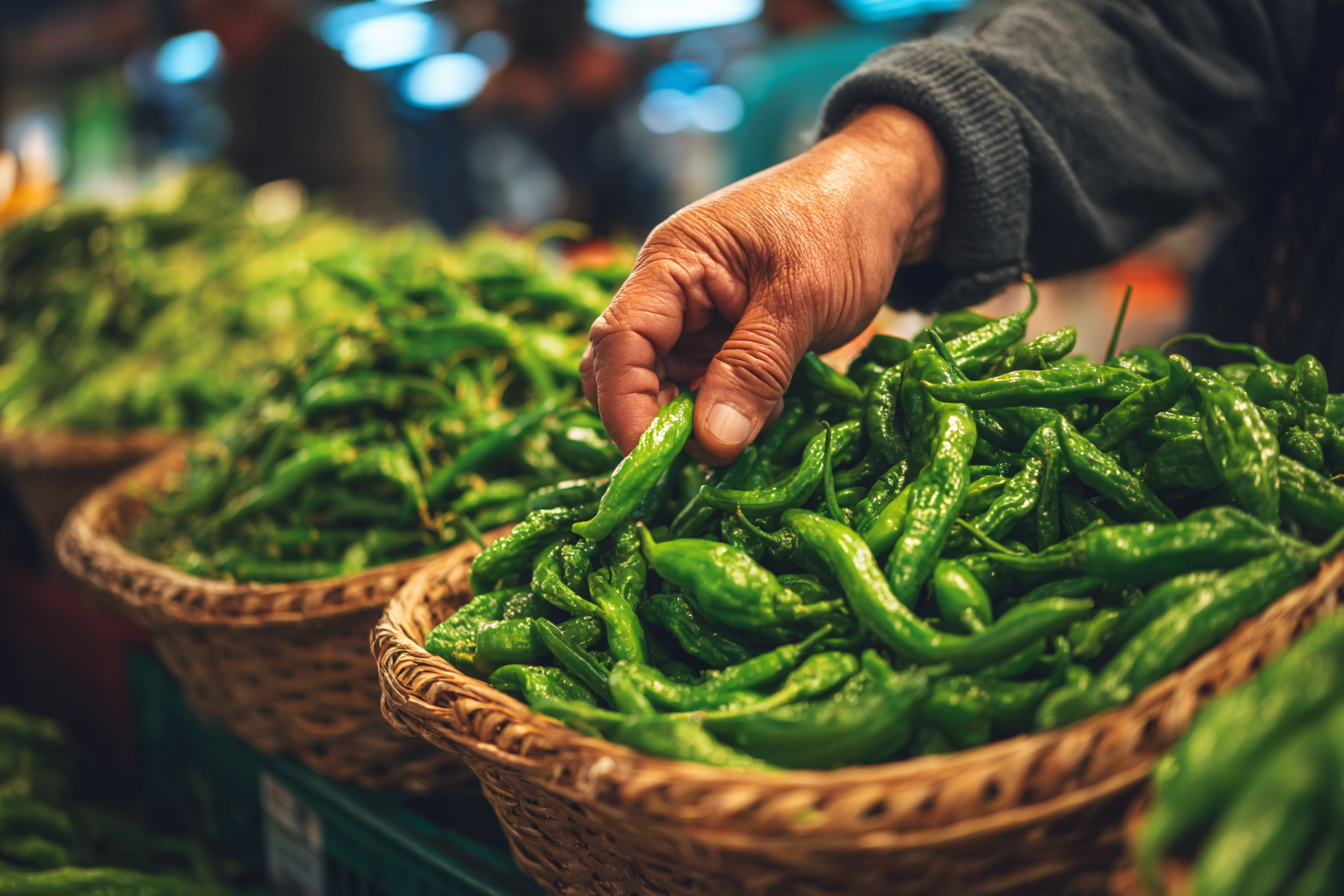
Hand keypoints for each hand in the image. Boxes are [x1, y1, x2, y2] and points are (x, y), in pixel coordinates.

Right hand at [581, 105, 946, 461]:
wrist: (884, 193)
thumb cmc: (842, 223)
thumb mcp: (803, 299)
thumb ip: (754, 369)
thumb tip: (711, 444)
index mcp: (671, 263)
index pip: (619, 344)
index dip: (626, 407)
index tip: (653, 460)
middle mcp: (669, 293)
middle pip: (626, 372)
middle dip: (659, 421)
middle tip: (717, 449)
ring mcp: (694, 319)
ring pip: (666, 390)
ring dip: (700, 422)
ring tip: (762, 416)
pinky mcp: (722, 341)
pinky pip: (705, 391)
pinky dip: (729, 412)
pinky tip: (772, 406)